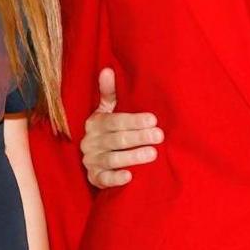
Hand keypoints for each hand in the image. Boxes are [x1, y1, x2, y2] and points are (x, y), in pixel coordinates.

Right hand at [79, 68, 161, 187]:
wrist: (94, 159)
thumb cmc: (107, 131)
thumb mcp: (106, 111)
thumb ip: (109, 93)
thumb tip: (107, 70)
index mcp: (95, 123)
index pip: (115, 120)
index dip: (134, 120)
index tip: (153, 119)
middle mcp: (91, 141)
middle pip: (116, 139)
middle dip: (139, 137)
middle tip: (159, 136)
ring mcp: (91, 160)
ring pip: (112, 158)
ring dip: (133, 156)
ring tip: (153, 153)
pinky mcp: (94, 178)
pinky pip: (103, 179)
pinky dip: (115, 178)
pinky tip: (130, 176)